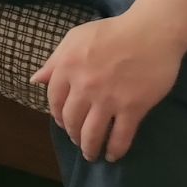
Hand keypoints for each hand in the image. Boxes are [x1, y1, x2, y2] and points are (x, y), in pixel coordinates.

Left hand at [29, 13, 183, 162]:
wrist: (151, 32)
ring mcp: (108, 99)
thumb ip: (54, 61)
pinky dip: (115, 150)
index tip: (63, 123)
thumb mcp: (75, 38)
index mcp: (67, 67)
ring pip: (92, 134)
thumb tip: (35, 80)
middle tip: (78, 140)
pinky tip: (112, 155)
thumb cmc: (113, 32)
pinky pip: (120, 137)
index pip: (54, 100)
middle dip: (73, 134)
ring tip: (91, 153)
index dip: (57, 115)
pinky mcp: (132, 108)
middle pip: (71, 121)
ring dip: (89, 148)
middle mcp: (84, 86)